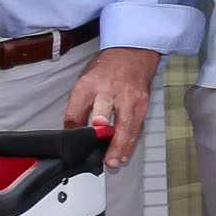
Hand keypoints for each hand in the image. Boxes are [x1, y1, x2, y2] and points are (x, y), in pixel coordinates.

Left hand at [63, 44, 160, 166]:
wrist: (132, 54)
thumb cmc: (106, 71)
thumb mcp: (85, 83)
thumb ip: (78, 108)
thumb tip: (73, 132)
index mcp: (89, 84)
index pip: (76, 106)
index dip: (73, 124)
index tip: (72, 137)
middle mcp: (109, 89)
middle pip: (104, 108)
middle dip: (102, 122)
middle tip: (98, 136)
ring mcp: (128, 96)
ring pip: (125, 123)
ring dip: (119, 145)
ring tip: (113, 161)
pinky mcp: (142, 103)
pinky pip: (137, 127)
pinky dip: (130, 143)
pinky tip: (124, 155)